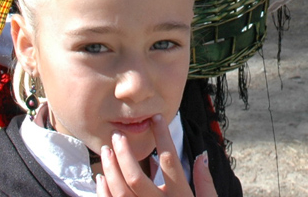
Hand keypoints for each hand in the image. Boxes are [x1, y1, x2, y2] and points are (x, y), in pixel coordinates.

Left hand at [96, 113, 216, 196]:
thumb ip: (206, 183)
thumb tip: (203, 155)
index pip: (170, 159)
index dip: (163, 135)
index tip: (156, 118)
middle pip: (136, 176)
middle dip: (124, 153)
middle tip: (118, 137)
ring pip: (120, 191)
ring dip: (109, 168)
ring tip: (106, 150)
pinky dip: (104, 191)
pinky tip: (101, 177)